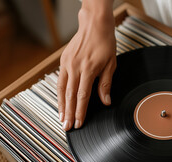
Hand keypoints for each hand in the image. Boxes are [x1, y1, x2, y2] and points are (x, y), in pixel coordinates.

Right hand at [58, 3, 115, 130]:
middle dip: (68, 113)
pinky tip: (61, 102)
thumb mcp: (111, 64)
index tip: (78, 123)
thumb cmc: (105, 43)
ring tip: (61, 119)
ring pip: (62, 89)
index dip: (80, 112)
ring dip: (61, 106)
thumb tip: (105, 102)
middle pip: (70, 96)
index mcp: (88, 70)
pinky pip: (60, 80)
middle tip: (66, 127)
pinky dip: (60, 93)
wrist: (94, 25)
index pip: (82, 96)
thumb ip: (106, 84)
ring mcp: (67, 64)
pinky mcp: (63, 60)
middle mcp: (75, 67)